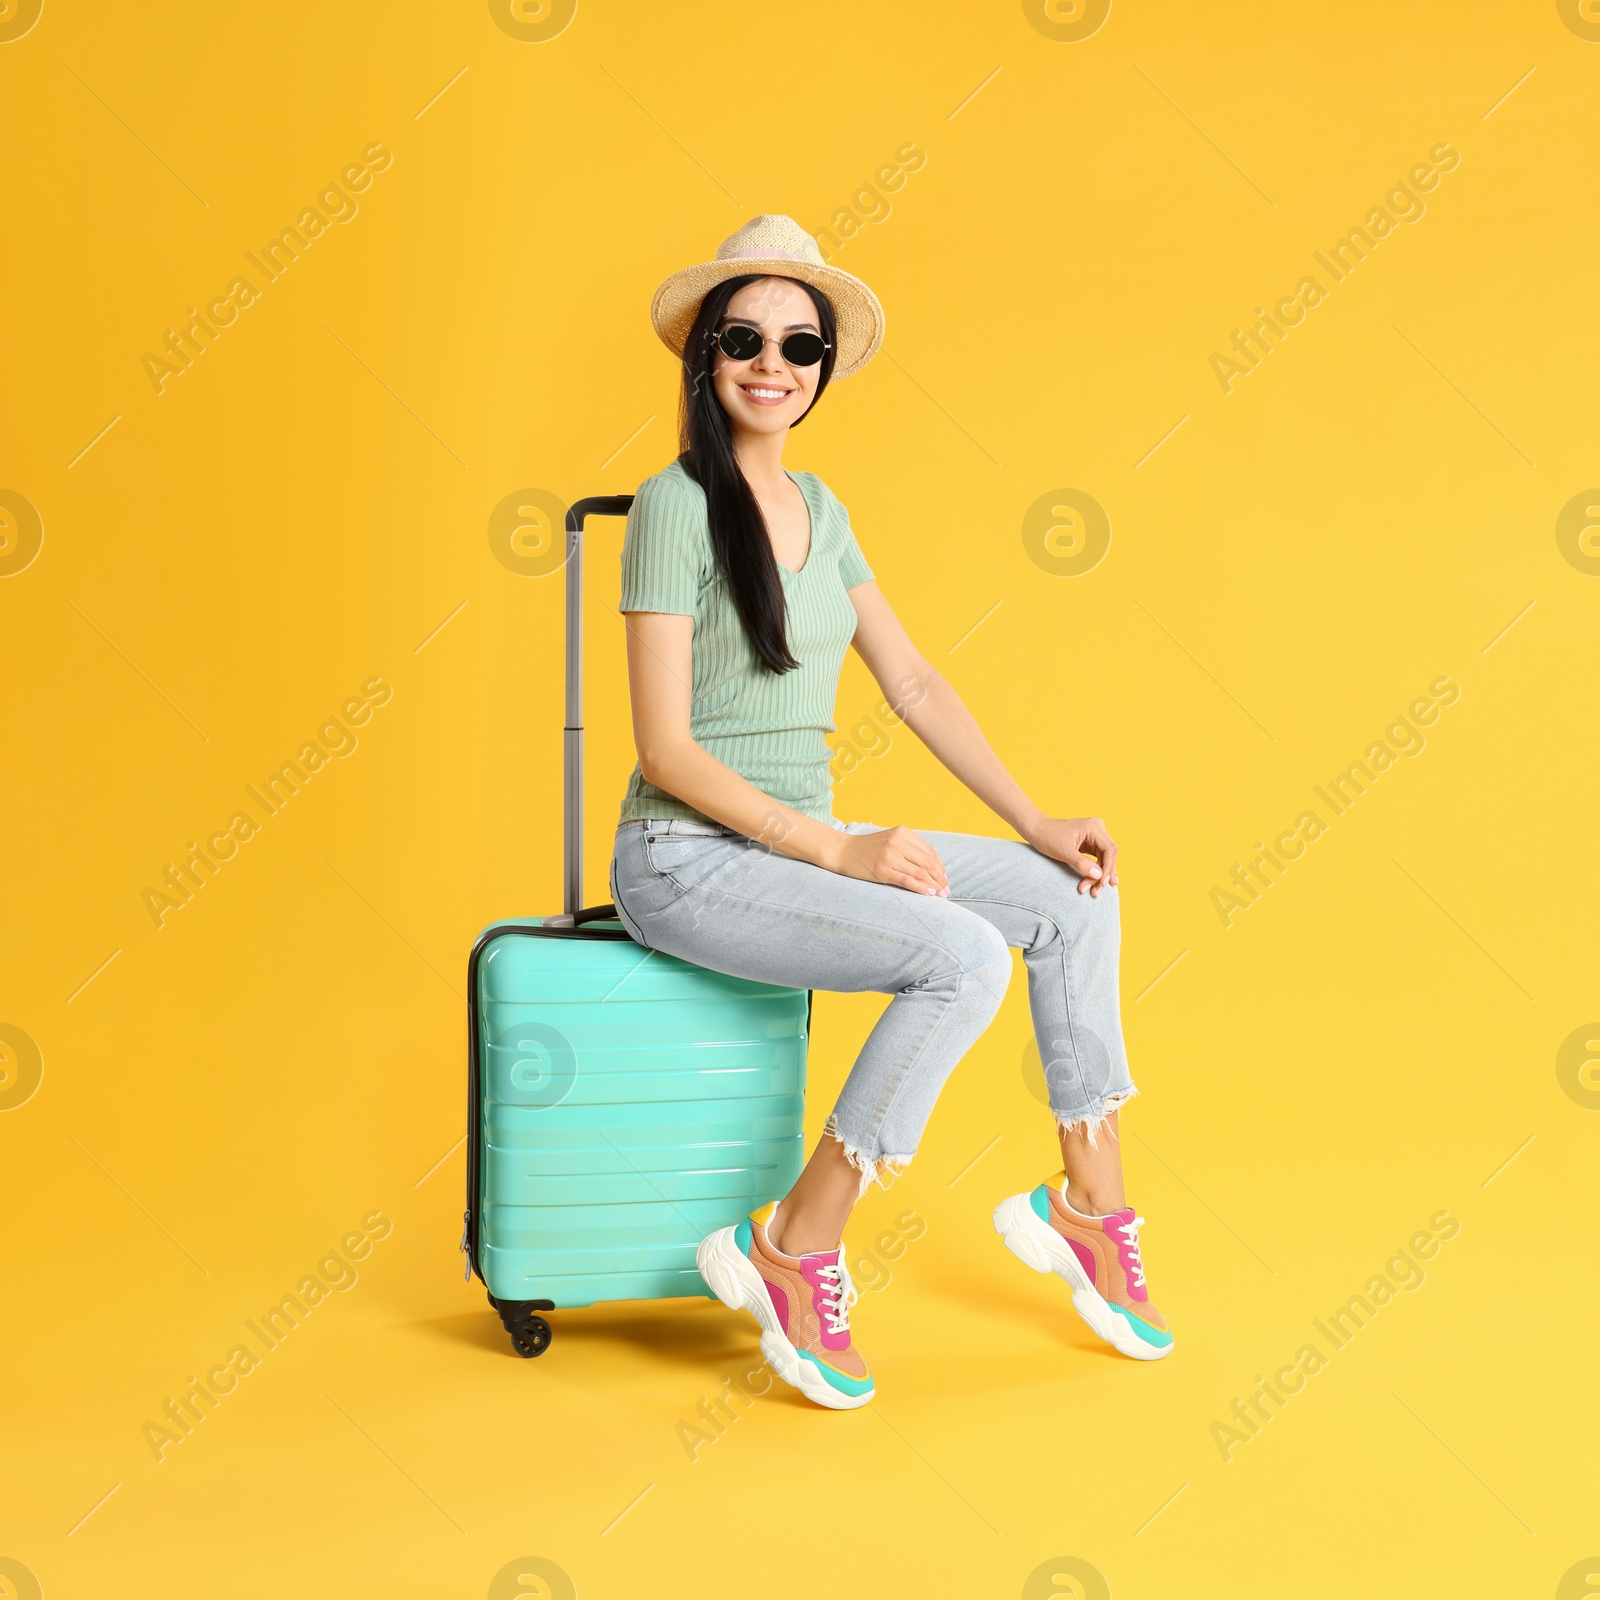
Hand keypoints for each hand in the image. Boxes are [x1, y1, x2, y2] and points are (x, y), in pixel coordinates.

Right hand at [831, 826, 948, 896]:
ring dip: (934, 886)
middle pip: (928, 862)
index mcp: (902, 832)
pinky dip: (921, 888)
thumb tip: (931, 868)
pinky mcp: (882, 870)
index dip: (940, 867)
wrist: (840, 851)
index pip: (929, 851)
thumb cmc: (866, 848)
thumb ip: (908, 848)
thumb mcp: (889, 840)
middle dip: (940, 878)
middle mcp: (897, 842)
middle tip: (947, 891)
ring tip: (941, 895)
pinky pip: (907, 880)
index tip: (944, 878)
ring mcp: (889, 856)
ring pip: (920, 872)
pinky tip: (929, 894)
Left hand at [1027, 815, 1117, 896]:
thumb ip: (1082, 863)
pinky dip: (1097, 871)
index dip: (1108, 868)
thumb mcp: (1064, 851)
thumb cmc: (1048, 837)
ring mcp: (1095, 836)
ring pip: (1105, 859)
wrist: (1037, 830)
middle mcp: (1098, 829)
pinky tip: (1099, 882)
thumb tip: (1099, 875)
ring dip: (1100, 875)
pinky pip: (1099, 858)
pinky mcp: (1090, 843)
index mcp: (1094, 827)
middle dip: (1103, 874)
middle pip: (1109, 855)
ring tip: (1095, 891)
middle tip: (1095, 892)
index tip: (1100, 883)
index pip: (1110, 850)